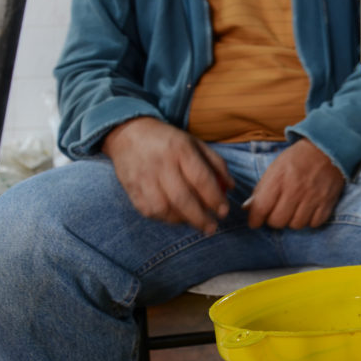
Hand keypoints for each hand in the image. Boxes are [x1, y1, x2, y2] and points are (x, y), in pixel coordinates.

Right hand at [102, 117, 233, 233]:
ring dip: (182, 220)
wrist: (129, 132)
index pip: (201, 178)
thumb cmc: (169, 141)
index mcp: (181, 149)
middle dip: (199, 218)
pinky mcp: (130, 187)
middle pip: (182, 198)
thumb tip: (231, 187)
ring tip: (194, 222)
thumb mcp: (195, 143)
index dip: (214, 198)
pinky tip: (175, 217)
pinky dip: (164, 218)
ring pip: (163, 208)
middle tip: (212, 228)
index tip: (224, 212)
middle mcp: (161, 164)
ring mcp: (143, 177)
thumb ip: (216, 164)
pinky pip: (148, 210)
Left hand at [244, 139, 344, 229]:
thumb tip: (248, 208)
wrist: (327, 149)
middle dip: (273, 220)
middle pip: (278, 221)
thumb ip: (261, 189)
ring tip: (293, 211)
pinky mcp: (327, 201)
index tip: (255, 221)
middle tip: (276, 213)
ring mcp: (313, 196)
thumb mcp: (275, 168)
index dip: (255, 219)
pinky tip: (307, 211)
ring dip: (292, 221)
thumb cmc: (297, 159)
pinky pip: (314, 223)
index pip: (261, 208)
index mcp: (279, 178)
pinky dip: (309, 220)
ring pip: (296, 225)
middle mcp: (296, 189)